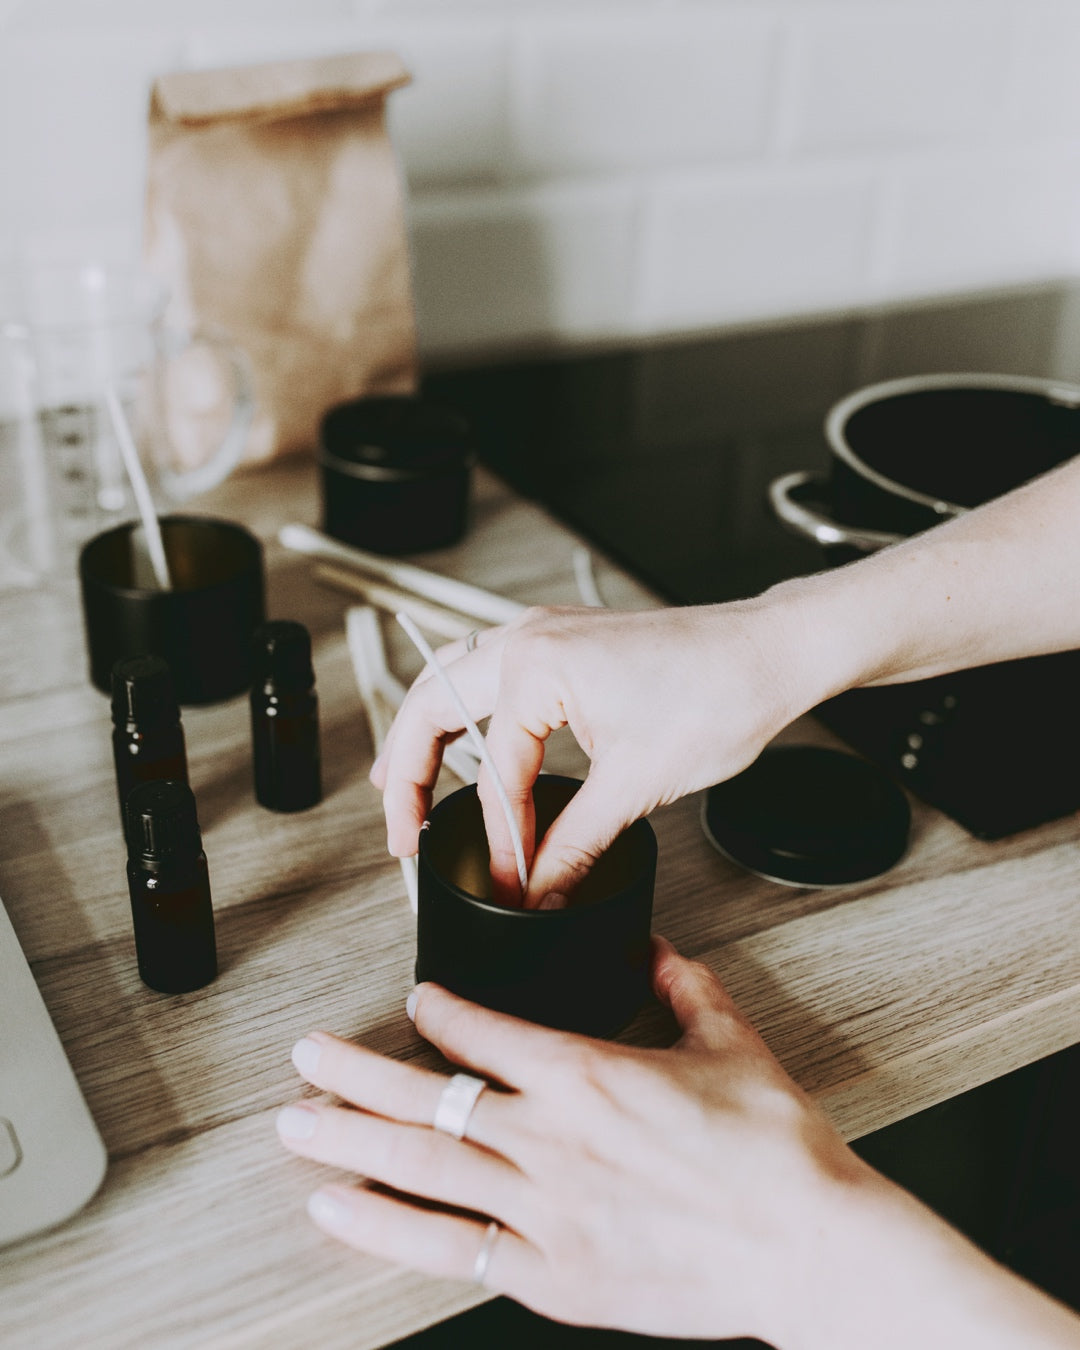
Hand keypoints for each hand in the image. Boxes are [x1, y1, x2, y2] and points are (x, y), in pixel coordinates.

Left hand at [276, 938, 865, 1343]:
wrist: (809, 1246)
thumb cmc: (774, 1149)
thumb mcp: (732, 1041)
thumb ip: (682, 985)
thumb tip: (656, 951)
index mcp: (586, 1074)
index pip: (482, 1030)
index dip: (436, 1010)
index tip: (414, 1001)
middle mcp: (549, 1138)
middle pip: (426, 1099)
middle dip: (353, 1074)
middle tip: (305, 1056)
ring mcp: (543, 1211)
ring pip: (421, 1169)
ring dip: (349, 1144)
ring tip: (297, 1126)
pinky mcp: (551, 1275)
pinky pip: (451, 1248)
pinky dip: (388, 1229)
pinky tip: (343, 1212)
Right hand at [371, 601, 818, 904]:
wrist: (770, 654)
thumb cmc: (719, 691)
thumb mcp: (636, 783)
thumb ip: (576, 842)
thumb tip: (542, 885)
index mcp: (535, 664)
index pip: (495, 771)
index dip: (500, 839)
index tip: (508, 881)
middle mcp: (528, 637)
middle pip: (431, 706)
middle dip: (409, 773)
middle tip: (402, 832)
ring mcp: (545, 633)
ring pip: (452, 681)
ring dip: (425, 734)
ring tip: (404, 785)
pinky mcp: (567, 642)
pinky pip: (490, 674)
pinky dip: (466, 714)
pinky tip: (465, 742)